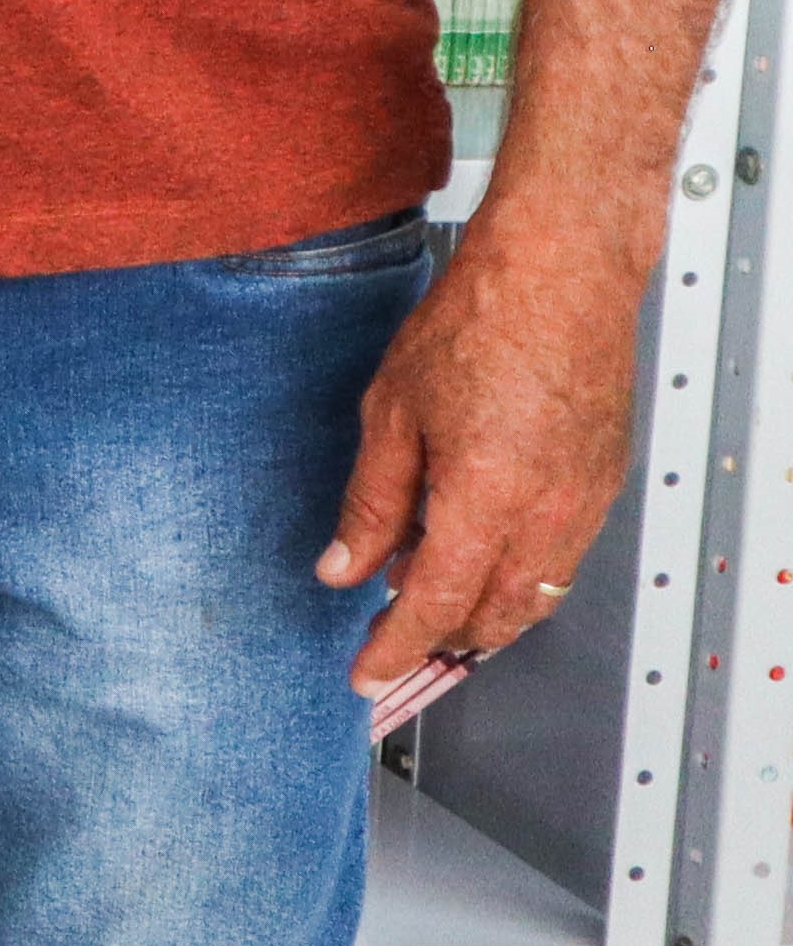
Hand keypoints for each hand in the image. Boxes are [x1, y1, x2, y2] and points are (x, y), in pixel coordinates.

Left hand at [326, 229, 635, 693]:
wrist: (559, 273)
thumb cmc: (478, 322)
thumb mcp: (391, 413)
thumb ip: (370, 502)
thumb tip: (343, 566)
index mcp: (485, 501)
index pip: (435, 606)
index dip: (396, 648)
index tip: (366, 672)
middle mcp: (546, 514)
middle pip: (493, 616)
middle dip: (441, 637)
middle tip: (391, 631)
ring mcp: (584, 502)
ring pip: (534, 594)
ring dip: (483, 610)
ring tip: (426, 587)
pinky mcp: (603, 483)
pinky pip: (561, 558)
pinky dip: (518, 574)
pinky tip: (478, 546)